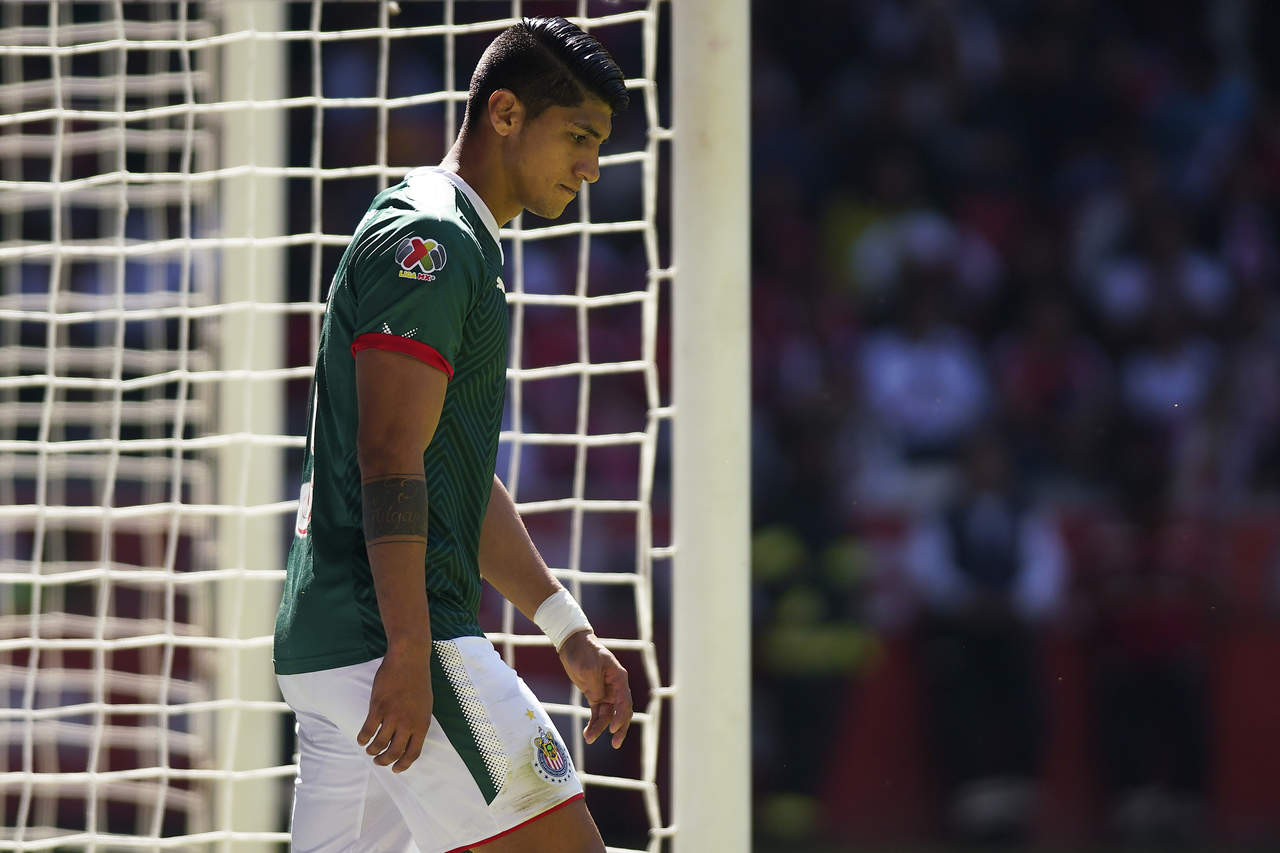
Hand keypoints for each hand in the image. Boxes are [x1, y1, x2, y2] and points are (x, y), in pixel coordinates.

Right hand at [357, 645, 432, 772]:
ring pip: (379, 743)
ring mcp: (393, 715)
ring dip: (373, 751)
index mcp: (422, 724)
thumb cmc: (418, 681)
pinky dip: (363, 739)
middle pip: (394, 752)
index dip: (403, 764)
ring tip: (370, 750)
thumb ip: (418, 723)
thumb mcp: (425, 705)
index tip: (396, 769)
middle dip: (384, 761)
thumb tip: (410, 739)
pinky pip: (368, 730)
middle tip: (379, 761)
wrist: (409, 660)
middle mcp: (408, 723)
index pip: (413, 753)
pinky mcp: (378, 707)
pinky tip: (362, 740)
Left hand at [558, 631, 632, 748]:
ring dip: (600, 728)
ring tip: (589, 739)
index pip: (624, 701)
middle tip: (615, 743)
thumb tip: (600, 701)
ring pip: (608, 715)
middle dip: (619, 729)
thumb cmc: (583, 652)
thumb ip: (596, 687)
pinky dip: (594, 723)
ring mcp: (606, 691)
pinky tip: (588, 733)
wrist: (572, 644)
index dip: (621, 717)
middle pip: (622, 712)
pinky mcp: (595, 694)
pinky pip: (598, 713)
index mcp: (619, 678)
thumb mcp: (589, 669)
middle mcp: (616, 686)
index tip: (613, 729)